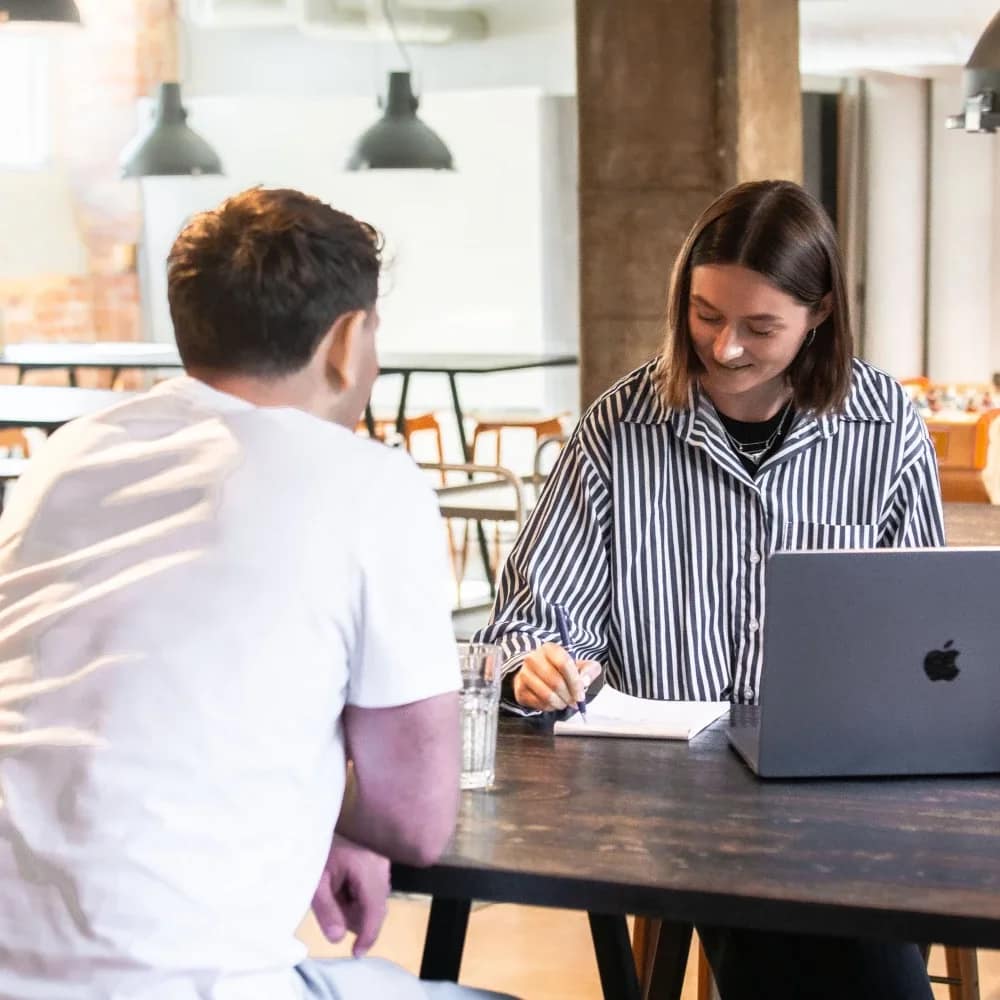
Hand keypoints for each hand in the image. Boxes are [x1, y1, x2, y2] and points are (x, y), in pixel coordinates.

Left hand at [311, 834, 390, 956]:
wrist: (318, 815)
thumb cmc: (319, 845)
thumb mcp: (316, 879)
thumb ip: (327, 909)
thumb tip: (338, 939)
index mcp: (368, 868)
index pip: (375, 910)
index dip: (368, 935)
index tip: (356, 954)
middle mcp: (382, 863)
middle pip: (376, 905)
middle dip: (355, 915)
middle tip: (330, 905)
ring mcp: (382, 857)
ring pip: (375, 895)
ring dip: (356, 903)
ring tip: (332, 889)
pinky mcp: (378, 855)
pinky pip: (374, 882)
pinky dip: (358, 891)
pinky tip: (341, 882)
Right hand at [513, 642, 601, 711]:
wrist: (537, 673)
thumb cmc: (561, 670)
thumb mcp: (579, 665)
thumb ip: (589, 670)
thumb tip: (584, 681)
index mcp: (549, 649)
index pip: (564, 663)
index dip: (575, 682)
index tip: (581, 694)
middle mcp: (533, 659)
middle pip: (555, 682)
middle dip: (569, 696)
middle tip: (575, 702)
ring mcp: (524, 674)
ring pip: (547, 695)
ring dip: (560, 703)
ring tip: (565, 702)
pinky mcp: (520, 690)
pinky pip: (538, 703)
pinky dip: (550, 707)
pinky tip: (554, 703)